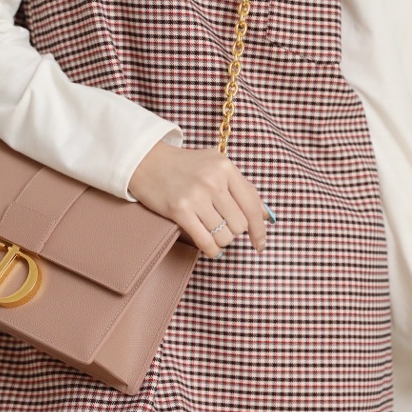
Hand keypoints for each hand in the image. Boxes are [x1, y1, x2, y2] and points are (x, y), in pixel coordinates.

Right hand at [128, 140, 271, 259]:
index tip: (260, 244)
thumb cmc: (183, 166)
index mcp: (226, 167)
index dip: (259, 230)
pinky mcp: (180, 210)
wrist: (146, 161)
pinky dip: (211, 250)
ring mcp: (196, 195)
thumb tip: (265, 216)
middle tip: (221, 227)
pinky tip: (210, 248)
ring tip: (211, 232)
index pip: (253, 205)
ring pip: (224, 235)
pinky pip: (206, 242)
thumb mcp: (216, 166)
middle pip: (239, 224)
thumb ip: (242, 188)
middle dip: (233, 231)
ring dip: (220, 240)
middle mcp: (213, 180)